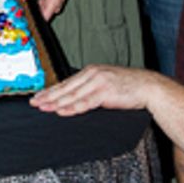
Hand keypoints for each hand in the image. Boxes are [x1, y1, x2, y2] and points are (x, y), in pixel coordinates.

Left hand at [23, 0, 83, 19]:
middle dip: (32, 9)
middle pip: (41, 14)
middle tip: (24, 2)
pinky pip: (45, 3)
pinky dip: (39, 0)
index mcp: (53, 3)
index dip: (34, 18)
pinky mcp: (56, 0)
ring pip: (42, 8)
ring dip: (35, 3)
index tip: (26, 14)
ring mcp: (56, 3)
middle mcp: (55, 6)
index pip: (43, 19)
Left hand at [30, 64, 158, 115]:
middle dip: (48, 96)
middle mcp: (93, 74)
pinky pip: (85, 102)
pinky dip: (71, 107)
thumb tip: (74, 97)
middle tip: (34, 102)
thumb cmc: (129, 87)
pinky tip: (61, 111)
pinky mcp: (105, 92)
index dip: (51, 90)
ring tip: (44, 108)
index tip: (39, 96)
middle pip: (65, 88)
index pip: (66, 82)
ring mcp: (98, 82)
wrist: (149, 87)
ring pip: (72, 95)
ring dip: (55, 102)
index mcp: (91, 71)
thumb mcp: (106, 82)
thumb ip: (91, 88)